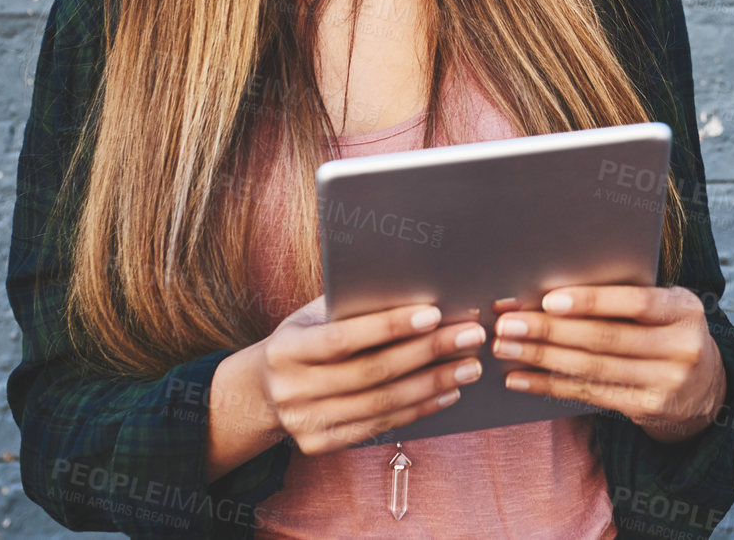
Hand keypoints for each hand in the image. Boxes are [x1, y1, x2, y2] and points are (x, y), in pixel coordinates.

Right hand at [254, 296, 487, 455]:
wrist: (263, 390)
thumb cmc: (305, 337)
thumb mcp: (315, 316)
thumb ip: (353, 306)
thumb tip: (417, 289)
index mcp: (285, 350)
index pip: (343, 338)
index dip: (389, 326)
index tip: (434, 313)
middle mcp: (291, 390)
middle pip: (371, 372)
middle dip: (428, 353)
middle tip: (471, 336)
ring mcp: (304, 422)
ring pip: (381, 404)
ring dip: (433, 384)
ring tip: (469, 366)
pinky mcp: (320, 444)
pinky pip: (380, 427)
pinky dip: (420, 409)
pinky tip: (448, 392)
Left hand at [493, 286, 726, 442]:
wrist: (707, 385)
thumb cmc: (670, 331)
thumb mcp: (666, 307)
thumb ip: (626, 298)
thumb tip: (552, 294)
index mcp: (685, 310)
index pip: (636, 303)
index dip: (592, 301)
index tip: (548, 300)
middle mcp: (681, 348)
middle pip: (606, 339)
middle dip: (550, 331)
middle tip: (508, 324)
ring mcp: (666, 383)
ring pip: (592, 369)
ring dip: (542, 359)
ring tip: (506, 348)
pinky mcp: (647, 409)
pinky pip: (589, 394)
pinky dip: (550, 386)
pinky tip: (521, 379)